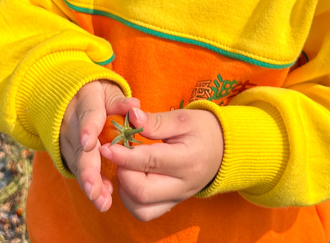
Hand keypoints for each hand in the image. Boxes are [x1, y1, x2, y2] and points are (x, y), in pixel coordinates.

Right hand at [60, 80, 139, 212]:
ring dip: (90, 183)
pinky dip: (91, 185)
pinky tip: (103, 199)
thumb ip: (119, 101)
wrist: (68, 100)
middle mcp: (72, 122)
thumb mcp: (108, 91)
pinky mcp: (69, 155)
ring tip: (102, 202)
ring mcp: (68, 140)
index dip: (88, 128)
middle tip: (94, 189)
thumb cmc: (97, 96)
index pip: (88, 114)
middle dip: (87, 169)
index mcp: (85, 100)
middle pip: (80, 147)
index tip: (89, 142)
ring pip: (78, 164)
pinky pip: (79, 171)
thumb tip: (134, 106)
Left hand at [98, 107, 223, 220]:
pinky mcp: (171, 205)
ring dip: (125, 189)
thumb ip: (155, 121)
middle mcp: (183, 186)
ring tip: (126, 166)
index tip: (106, 147)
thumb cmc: (202, 129)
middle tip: (118, 154)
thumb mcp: (182, 118)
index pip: (150, 161)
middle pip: (142, 192)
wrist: (223, 150)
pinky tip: (132, 178)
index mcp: (187, 160)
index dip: (124, 155)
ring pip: (140, 209)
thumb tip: (130, 116)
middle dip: (123, 173)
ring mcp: (177, 199)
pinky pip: (145, 212)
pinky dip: (131, 199)